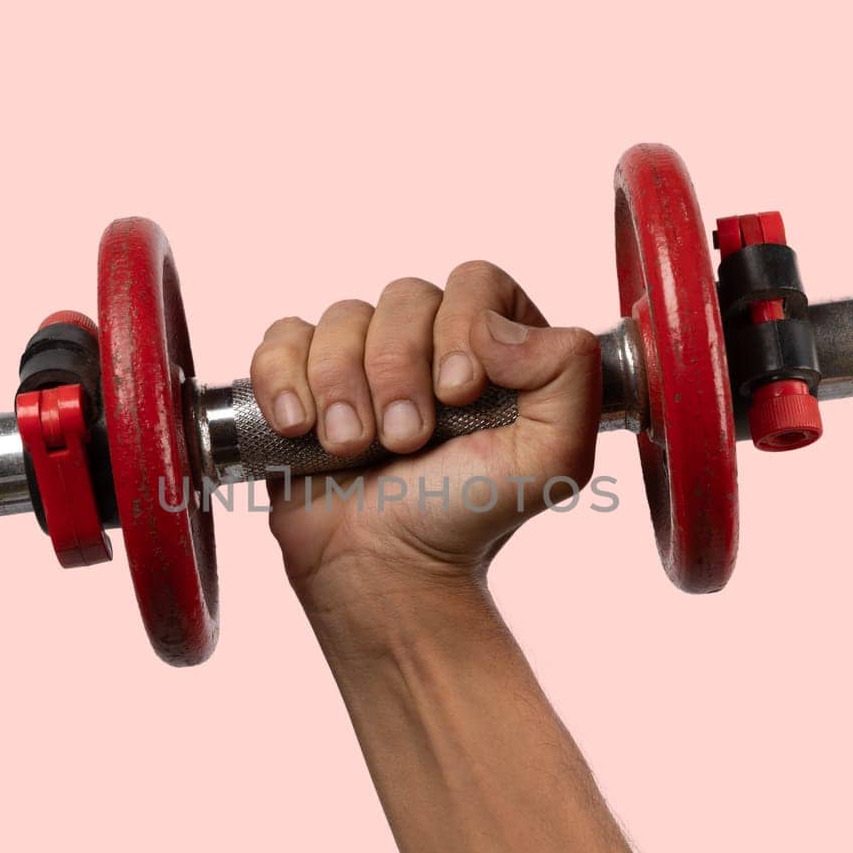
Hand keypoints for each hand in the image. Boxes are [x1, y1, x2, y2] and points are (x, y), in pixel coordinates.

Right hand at [248, 261, 600, 606]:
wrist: (387, 570)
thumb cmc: (467, 517)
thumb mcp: (556, 457)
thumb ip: (570, 373)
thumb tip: (497, 325)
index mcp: (496, 346)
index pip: (477, 282)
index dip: (462, 324)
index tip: (458, 393)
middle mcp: (429, 342)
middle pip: (405, 296)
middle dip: (398, 370)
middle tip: (406, 441)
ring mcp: (362, 359)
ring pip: (342, 318)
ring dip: (342, 386)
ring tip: (352, 448)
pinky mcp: (303, 381)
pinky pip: (281, 339)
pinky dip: (284, 379)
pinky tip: (299, 428)